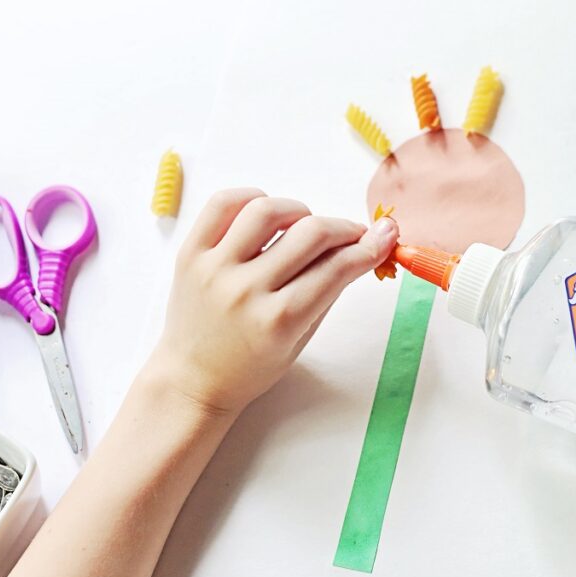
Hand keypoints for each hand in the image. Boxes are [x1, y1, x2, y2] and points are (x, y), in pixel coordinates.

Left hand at [150, 188, 397, 417]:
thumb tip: (361, 247)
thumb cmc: (252, 366)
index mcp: (279, 322)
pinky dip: (251, 198)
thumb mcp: (300, 339)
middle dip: (344, 228)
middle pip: (311, 234)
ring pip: (267, 210)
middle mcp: (246, 291)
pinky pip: (223, 204)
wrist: (193, 379)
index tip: (385, 235)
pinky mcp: (190, 254)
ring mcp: (215, 269)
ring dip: (298, 211)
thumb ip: (328, 292)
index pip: (337, 269)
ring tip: (302, 226)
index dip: (370, 247)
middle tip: (351, 234)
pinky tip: (265, 214)